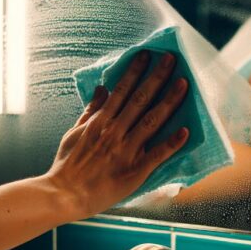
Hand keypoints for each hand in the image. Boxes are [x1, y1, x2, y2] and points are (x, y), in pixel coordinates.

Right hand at [47, 50, 189, 217]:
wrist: (64, 195)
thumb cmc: (68, 165)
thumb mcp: (74, 132)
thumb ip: (90, 111)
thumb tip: (101, 89)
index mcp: (100, 122)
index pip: (122, 90)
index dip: (135, 71)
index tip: (147, 55)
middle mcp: (115, 132)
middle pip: (140, 100)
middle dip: (157, 77)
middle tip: (172, 59)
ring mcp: (126, 151)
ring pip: (152, 121)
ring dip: (169, 101)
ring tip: (183, 83)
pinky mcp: (135, 171)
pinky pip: (157, 155)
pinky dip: (172, 143)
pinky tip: (186, 131)